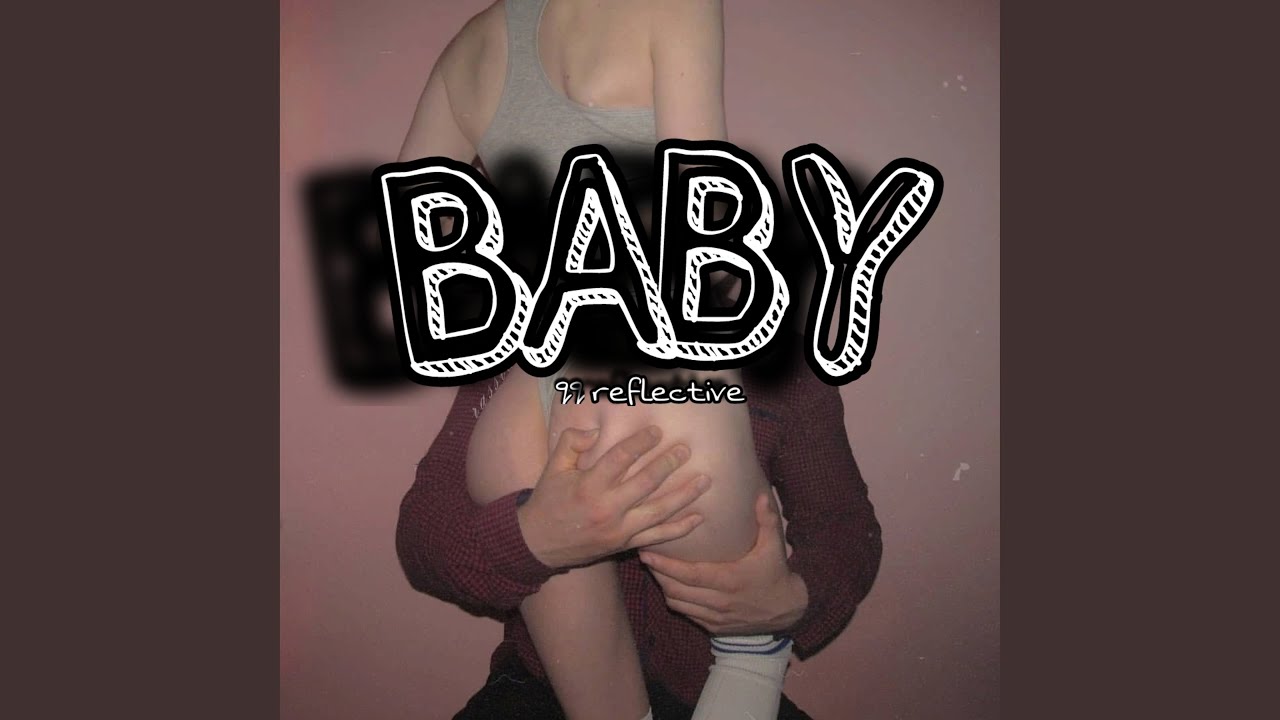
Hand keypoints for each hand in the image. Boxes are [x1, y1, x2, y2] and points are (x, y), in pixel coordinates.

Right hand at [518, 425, 711, 568]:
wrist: (538, 545)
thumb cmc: (548, 501)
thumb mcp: (552, 467)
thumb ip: (571, 442)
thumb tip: (597, 431)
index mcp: (588, 486)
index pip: (620, 459)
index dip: (640, 443)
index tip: (656, 431)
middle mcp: (606, 509)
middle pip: (645, 483)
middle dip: (668, 464)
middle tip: (686, 450)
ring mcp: (619, 530)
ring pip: (659, 511)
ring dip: (684, 495)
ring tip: (705, 480)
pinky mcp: (625, 545)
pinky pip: (658, 537)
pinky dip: (680, 529)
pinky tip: (698, 518)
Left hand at [639, 492, 808, 635]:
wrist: (787, 611)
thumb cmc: (776, 575)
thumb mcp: (775, 547)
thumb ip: (767, 520)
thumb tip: (760, 494)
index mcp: (730, 580)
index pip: (690, 575)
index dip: (666, 566)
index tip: (648, 553)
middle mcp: (720, 601)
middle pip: (677, 590)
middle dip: (658, 573)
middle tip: (644, 555)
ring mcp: (716, 617)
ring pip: (679, 604)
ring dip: (663, 587)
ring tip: (654, 569)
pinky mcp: (715, 627)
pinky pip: (687, 614)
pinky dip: (675, 601)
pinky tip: (670, 587)